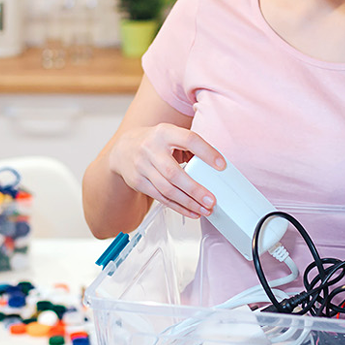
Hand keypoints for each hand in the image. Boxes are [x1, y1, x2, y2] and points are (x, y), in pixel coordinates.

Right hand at [108, 123, 225, 219]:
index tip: (221, 165)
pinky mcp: (137, 182)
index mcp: (164, 132)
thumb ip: (190, 147)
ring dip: (188, 202)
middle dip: (195, 189)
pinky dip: (178, 207)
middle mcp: (151, 149)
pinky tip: (191, 211)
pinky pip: (160, 198)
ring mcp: (142, 166)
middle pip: (174, 173)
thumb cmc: (155, 142)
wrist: (123, 149)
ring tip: (205, 209)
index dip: (206, 152)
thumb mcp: (171, 135)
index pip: (189, 140)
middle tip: (212, 200)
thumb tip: (215, 166)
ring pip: (167, 189)